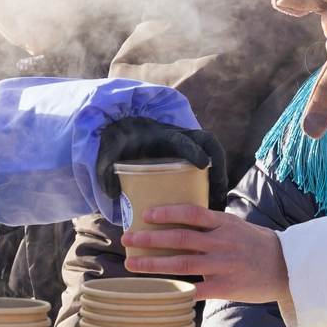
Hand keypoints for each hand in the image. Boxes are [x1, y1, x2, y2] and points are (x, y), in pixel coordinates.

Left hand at [95, 116, 228, 209]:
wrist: (122, 128)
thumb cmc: (118, 142)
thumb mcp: (109, 155)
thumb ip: (106, 171)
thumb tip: (113, 193)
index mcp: (161, 135)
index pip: (181, 140)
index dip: (193, 150)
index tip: (203, 164)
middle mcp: (179, 135)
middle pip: (208, 141)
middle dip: (218, 163)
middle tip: (218, 189)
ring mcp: (187, 140)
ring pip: (212, 150)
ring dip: (220, 171)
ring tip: (219, 198)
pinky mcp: (188, 150)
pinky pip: (209, 158)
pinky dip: (215, 175)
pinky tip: (212, 198)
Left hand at [124, 205, 290, 304]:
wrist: (286, 268)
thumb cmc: (257, 245)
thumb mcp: (237, 226)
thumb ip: (212, 224)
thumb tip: (179, 219)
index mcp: (224, 224)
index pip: (191, 214)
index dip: (167, 212)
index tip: (146, 214)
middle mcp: (222, 243)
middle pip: (179, 239)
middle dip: (150, 239)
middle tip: (127, 239)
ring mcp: (223, 266)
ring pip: (181, 264)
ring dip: (153, 264)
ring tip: (132, 263)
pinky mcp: (225, 287)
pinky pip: (195, 289)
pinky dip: (175, 290)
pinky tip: (156, 291)